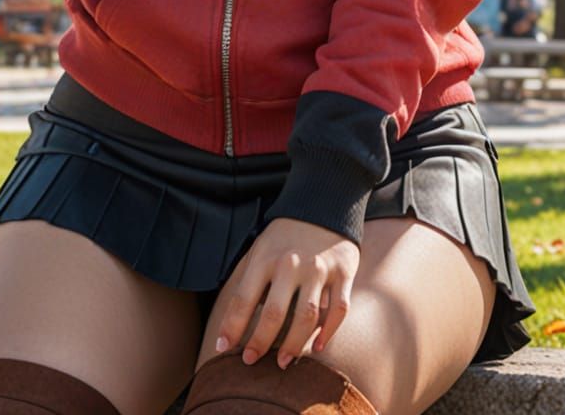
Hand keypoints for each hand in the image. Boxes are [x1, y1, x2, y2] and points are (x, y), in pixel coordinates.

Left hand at [215, 217, 358, 369]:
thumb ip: (249, 279)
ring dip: (293, 345)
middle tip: (250, 362)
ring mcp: (319, 269)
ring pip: (307, 317)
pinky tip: (316, 346)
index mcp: (265, 257)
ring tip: (282, 362)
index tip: (222, 348)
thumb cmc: (285, 234)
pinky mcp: (343, 272)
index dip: (231, 327)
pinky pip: (338, 310)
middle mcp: (291, 264)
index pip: (243, 299)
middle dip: (260, 342)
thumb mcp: (260, 247)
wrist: (323, 202)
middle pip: (275, 314)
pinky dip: (328, 332)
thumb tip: (233, 319)